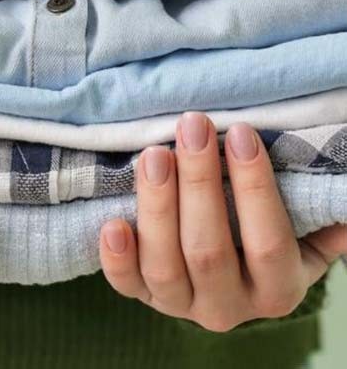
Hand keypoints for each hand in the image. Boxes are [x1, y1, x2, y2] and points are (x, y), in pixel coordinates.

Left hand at [99, 112, 346, 331]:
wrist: (230, 279)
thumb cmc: (265, 240)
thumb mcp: (303, 236)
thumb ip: (320, 218)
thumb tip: (341, 182)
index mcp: (277, 289)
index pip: (267, 242)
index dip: (254, 188)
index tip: (240, 134)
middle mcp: (228, 308)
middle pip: (208, 250)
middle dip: (198, 184)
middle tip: (191, 129)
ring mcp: (181, 307)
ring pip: (164, 265)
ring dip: (157, 207)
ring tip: (154, 155)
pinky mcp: (145, 297)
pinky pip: (127, 285)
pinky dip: (117, 258)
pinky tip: (113, 223)